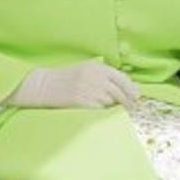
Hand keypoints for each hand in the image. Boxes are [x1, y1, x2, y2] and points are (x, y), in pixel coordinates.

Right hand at [8, 59, 140, 108]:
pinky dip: (101, 112)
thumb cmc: (64, 79)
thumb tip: (127, 86)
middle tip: (129, 107)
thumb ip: (103, 75)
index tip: (136, 96)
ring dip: (111, 107)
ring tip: (104, 106)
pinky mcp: (82, 102)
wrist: (42, 85)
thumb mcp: (84, 69)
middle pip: (120, 93)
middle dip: (126, 102)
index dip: (131, 89)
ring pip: (111, 103)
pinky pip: (100, 110)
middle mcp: (95, 77)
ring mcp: (89, 90)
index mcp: (97, 67)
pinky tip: (95, 110)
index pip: (122, 78)